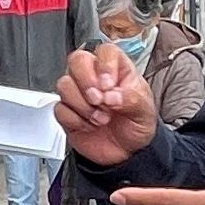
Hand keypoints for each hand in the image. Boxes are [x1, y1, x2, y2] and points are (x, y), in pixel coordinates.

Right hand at [55, 43, 159, 166]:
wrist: (127, 152)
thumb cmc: (136, 125)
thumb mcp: (144, 112)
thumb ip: (131, 100)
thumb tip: (112, 95)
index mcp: (117, 70)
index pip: (105, 52)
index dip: (104, 65)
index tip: (109, 85)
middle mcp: (95, 77)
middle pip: (77, 60)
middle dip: (86, 82)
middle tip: (99, 100)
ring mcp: (78, 93)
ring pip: (64, 84)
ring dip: (82, 105)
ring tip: (101, 118)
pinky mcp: (67, 111)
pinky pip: (59, 109)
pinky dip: (75, 120)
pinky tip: (89, 126)